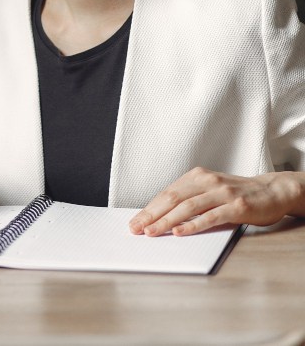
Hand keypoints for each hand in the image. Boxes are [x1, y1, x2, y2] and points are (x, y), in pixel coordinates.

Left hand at [128, 167, 304, 236]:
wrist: (272, 191)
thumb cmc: (236, 194)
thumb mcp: (209, 190)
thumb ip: (189, 199)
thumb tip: (161, 216)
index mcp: (196, 176)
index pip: (166, 193)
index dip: (148, 209)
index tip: (134, 222)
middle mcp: (207, 181)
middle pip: (172, 199)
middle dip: (151, 215)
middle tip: (136, 229)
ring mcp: (222, 193)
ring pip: (188, 207)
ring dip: (167, 221)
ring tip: (152, 232)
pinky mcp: (236, 207)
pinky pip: (211, 216)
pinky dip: (193, 225)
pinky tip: (180, 232)